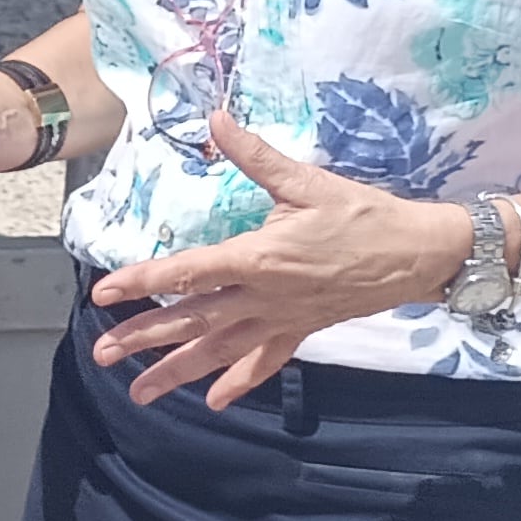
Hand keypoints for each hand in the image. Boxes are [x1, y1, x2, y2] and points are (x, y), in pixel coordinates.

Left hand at [87, 113, 465, 408]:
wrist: (420, 254)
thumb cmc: (363, 215)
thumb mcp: (308, 181)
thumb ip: (255, 156)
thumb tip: (216, 119)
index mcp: (259, 257)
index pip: (188, 271)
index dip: (142, 282)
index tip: (103, 293)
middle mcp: (264, 296)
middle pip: (192, 320)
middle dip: (143, 339)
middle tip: (100, 354)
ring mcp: (282, 319)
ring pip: (220, 351)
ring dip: (178, 372)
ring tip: (139, 393)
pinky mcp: (303, 331)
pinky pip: (265, 362)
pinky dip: (239, 382)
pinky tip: (214, 401)